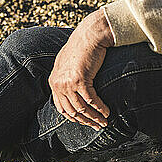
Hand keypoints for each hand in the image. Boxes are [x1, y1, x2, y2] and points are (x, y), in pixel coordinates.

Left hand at [49, 10, 114, 129]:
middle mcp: (59, 84)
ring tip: (104, 121)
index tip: (85, 122)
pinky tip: (106, 111)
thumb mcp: (66, 62)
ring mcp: (68, 83)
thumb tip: (70, 89)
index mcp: (54, 81)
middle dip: (86, 121)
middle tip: (97, 126)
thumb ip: (65, 75)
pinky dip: (100, 108)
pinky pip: (91, 100)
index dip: (74, 118)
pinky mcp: (81, 80)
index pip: (62, 108)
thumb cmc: (81, 46)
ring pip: (82, 108)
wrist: (89, 35)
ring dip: (95, 117)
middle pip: (72, 111)